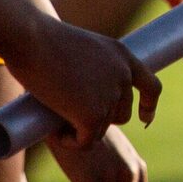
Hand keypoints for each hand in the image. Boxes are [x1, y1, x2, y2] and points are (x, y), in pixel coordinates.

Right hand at [10, 17, 158, 147]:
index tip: (143, 119)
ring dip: (80, 130)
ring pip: (101, 129)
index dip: (148, 105)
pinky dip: (71, 142)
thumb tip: (85, 96)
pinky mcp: (93, 114)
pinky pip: (86, 142)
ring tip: (55, 116)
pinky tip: (56, 133)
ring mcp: (111, 95)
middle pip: (122, 114)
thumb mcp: (80, 49)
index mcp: (123, 55)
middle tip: (70, 116)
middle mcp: (123, 74)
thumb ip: (92, 69)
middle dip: (99, 120)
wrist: (31, 39)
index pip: (151, 86)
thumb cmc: (43, 40)